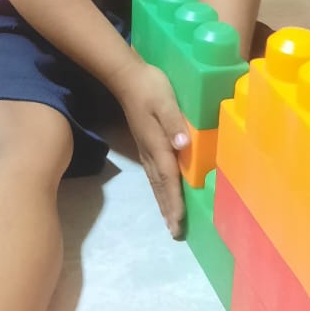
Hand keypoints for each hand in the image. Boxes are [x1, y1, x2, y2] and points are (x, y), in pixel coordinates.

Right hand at [112, 61, 188, 237]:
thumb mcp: (165, 101)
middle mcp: (150, 151)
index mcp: (157, 144)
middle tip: (175, 233)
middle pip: (161, 186)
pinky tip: (162, 193)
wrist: (127, 77)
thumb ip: (174, 122)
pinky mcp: (145, 144)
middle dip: (169, 210)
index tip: (179, 223)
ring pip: (155, 182)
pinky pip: (153, 174)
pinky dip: (159, 189)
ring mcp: (145, 149)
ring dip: (163, 202)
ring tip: (169, 221)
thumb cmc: (150, 87)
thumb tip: (182, 145)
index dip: (175, 201)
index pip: (168, 178)